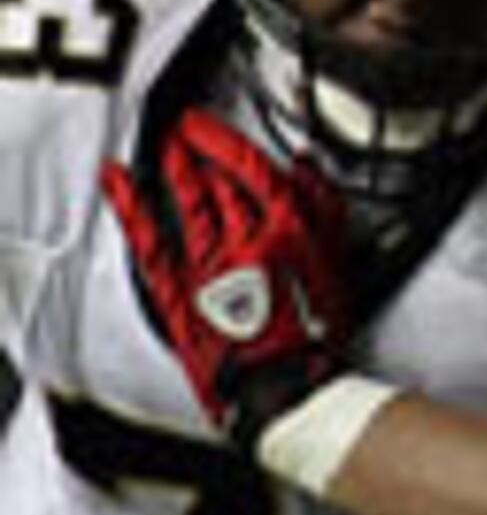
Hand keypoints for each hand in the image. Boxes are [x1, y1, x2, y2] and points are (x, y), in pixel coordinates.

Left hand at [103, 107, 353, 445]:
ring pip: (192, 201)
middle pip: (221, 180)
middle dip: (203, 146)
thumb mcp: (338, 267)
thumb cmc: (317, 337)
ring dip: (179, 166)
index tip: (213, 126)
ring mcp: (211, 262)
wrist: (286, 389)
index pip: (256, 169)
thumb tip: (309, 168)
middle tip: (189, 124)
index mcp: (290, 231)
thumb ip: (326, 212)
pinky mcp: (181, 289)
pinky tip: (120, 181)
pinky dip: (133, 206)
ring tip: (170, 145)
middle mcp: (247, 239)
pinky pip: (151, 239)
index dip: (229, 141)